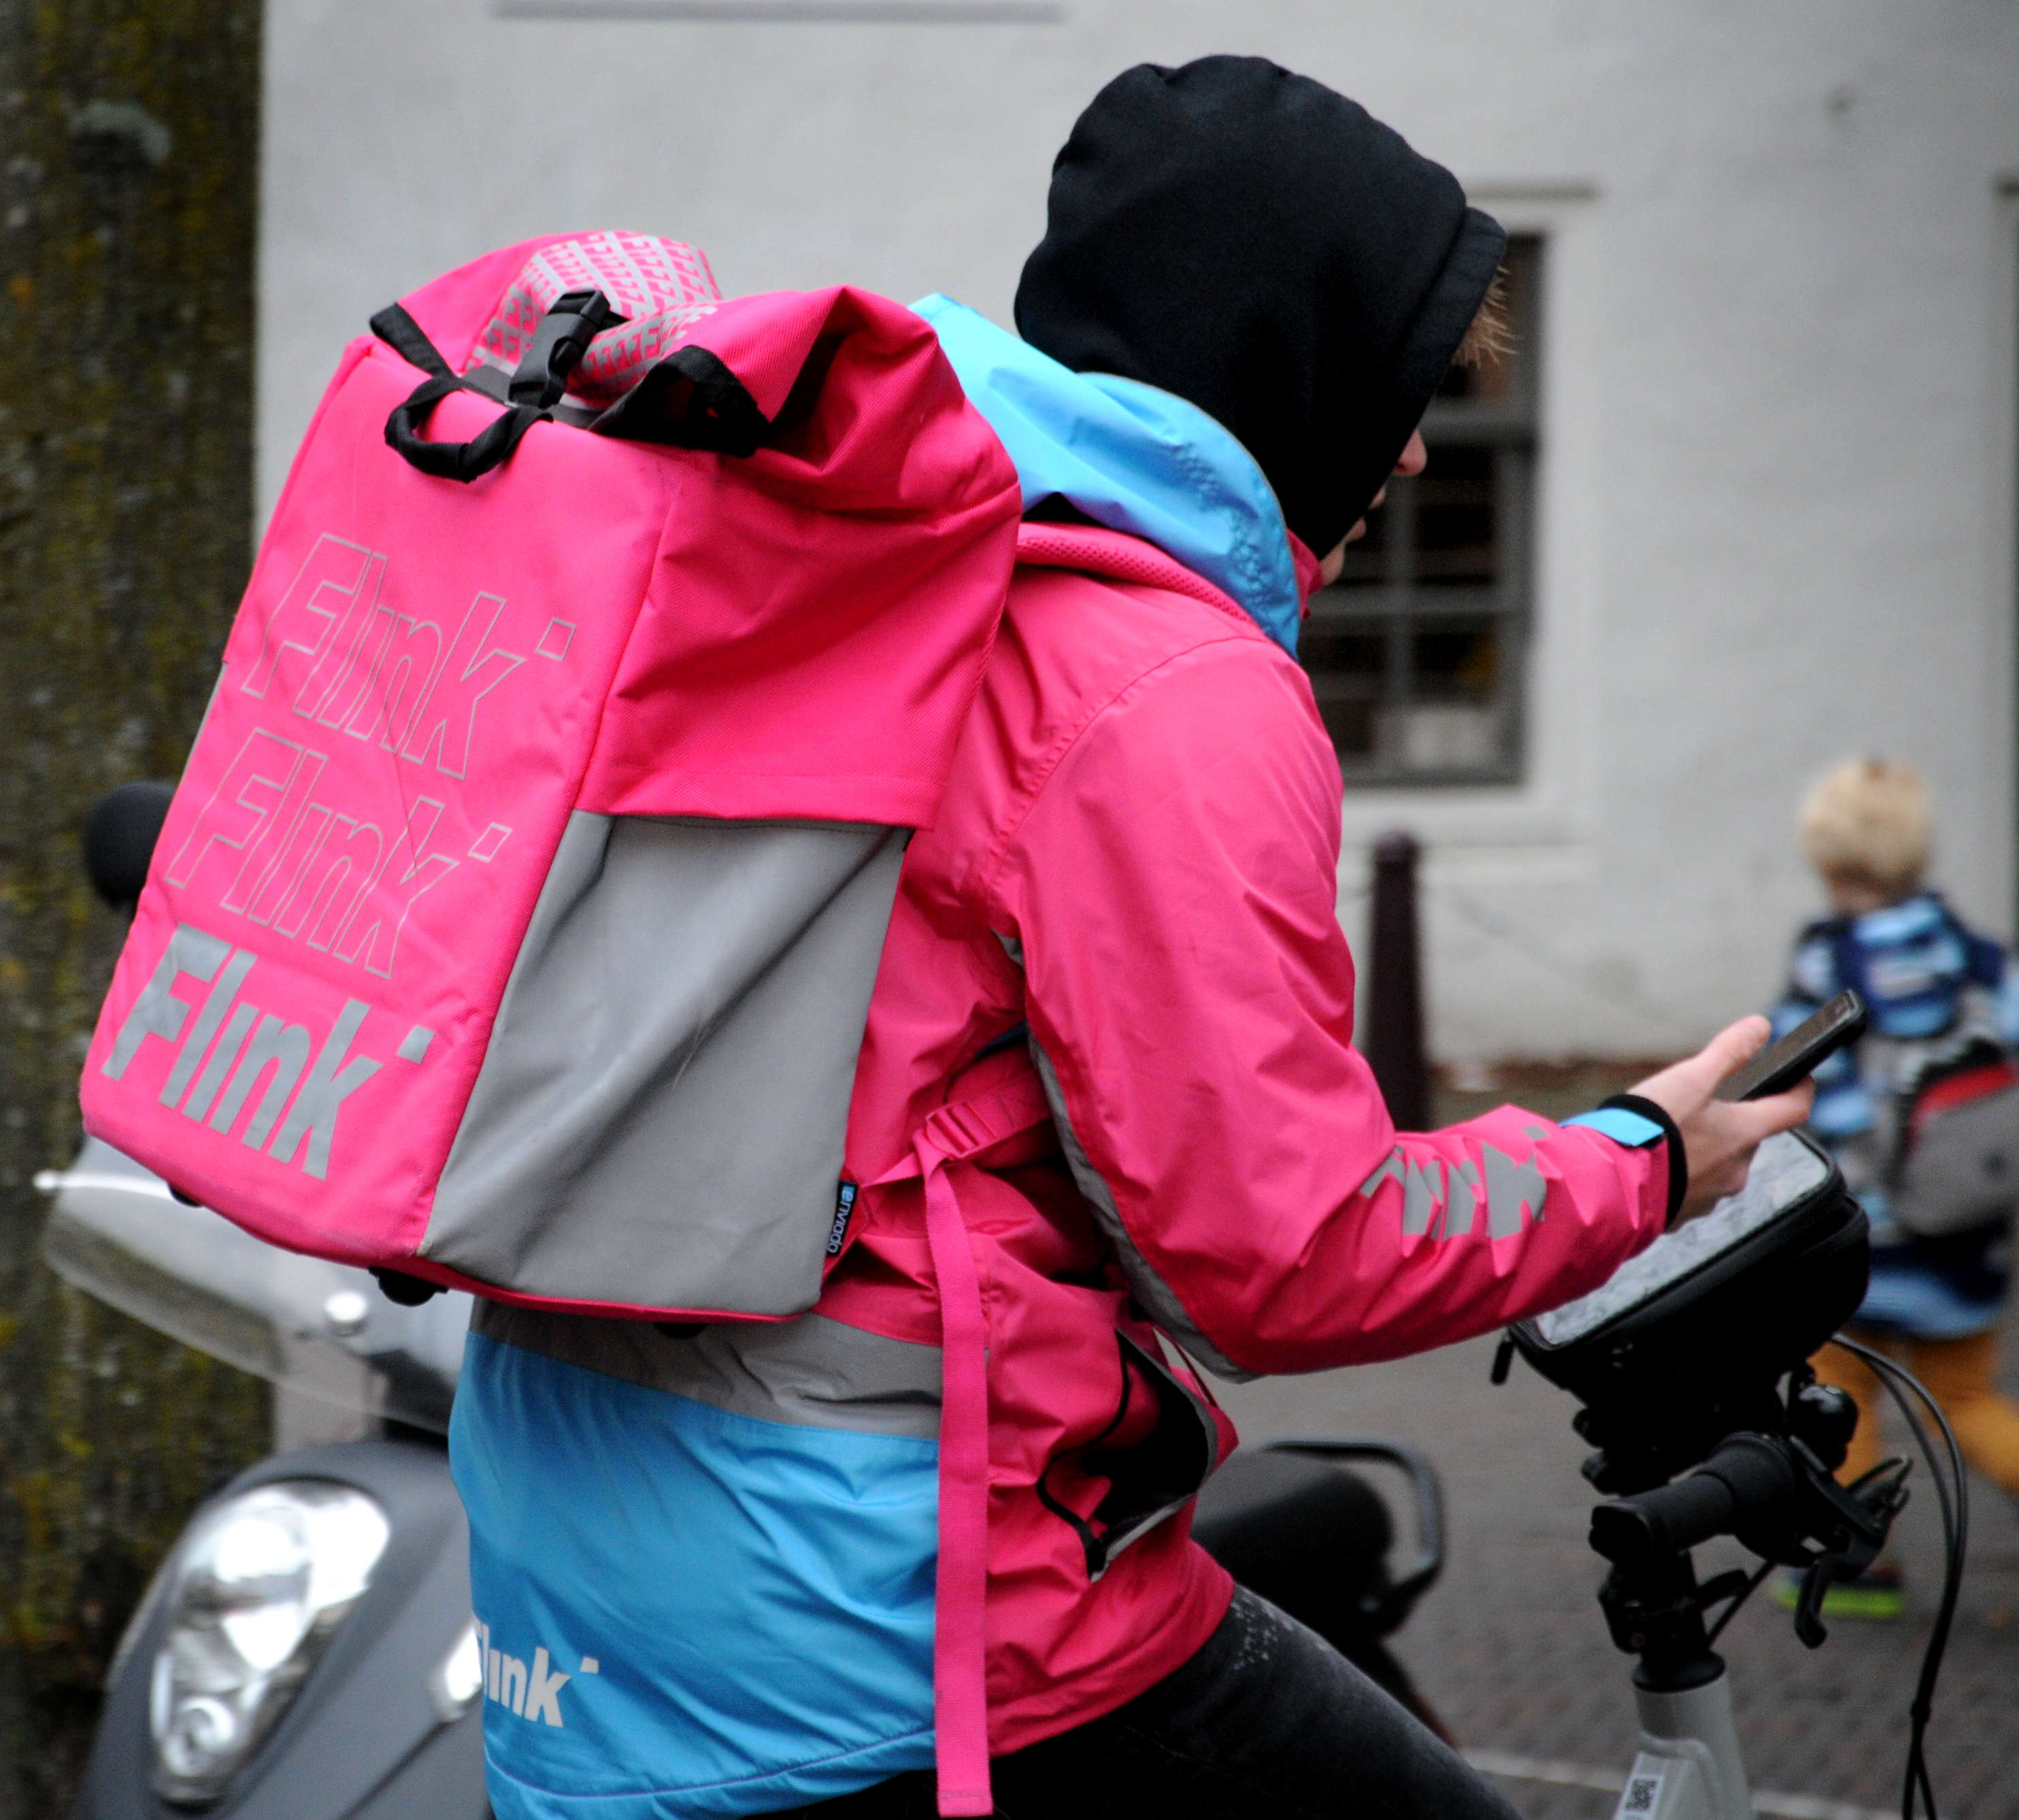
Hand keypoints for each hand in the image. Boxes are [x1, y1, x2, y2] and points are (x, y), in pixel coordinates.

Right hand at [1627, 1017, 1813, 1224]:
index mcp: (1744, 1134)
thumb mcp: (1689, 1078)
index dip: (1800, 1089)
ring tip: (1668, 1136)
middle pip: (1749, 1138)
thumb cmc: (1651, 1128)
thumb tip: (1761, 1027)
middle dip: (1732, 1120)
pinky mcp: (1684, 1214)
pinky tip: (1654, 1163)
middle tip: (1700, 1104)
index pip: (1793, 1109)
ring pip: (1719, 1165)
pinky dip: (1679, 1173)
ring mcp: (1711, 1196)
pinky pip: (1690, 1188)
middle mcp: (1736, 1170)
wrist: (1610, 1183)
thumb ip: (1728, 1052)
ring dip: (1704, 1149)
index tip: (1799, 1078)